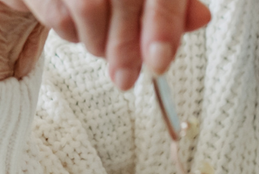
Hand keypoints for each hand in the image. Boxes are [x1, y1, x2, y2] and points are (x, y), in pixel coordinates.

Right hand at [0, 0, 211, 85]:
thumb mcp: (137, 1)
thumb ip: (170, 6)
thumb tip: (201, 18)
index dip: (164, 23)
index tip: (160, 63)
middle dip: (128, 46)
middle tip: (128, 80)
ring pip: (89, 7)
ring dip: (97, 42)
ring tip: (98, 47)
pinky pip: (56, 11)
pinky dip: (69, 32)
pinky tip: (73, 30)